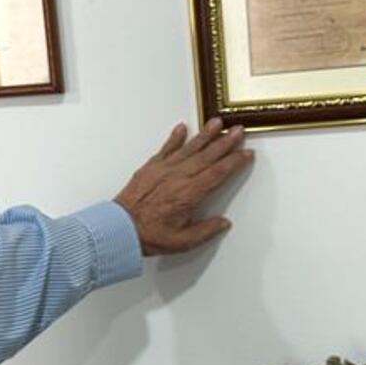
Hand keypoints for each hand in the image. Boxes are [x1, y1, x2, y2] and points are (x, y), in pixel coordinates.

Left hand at [113, 119, 252, 255]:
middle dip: (225, 142)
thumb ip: (205, 232)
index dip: (234, 163)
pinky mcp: (150, 168)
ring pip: (189, 148)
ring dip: (205, 134)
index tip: (247, 154)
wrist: (118, 228)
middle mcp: (178, 177)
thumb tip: (223, 223)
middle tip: (239, 130)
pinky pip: (166, 149)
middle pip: (207, 156)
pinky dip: (174, 138)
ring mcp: (163, 170)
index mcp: (188, 194)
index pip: (217, 174)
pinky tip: (182, 128)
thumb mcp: (182, 242)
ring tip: (217, 122)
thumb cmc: (148, 236)